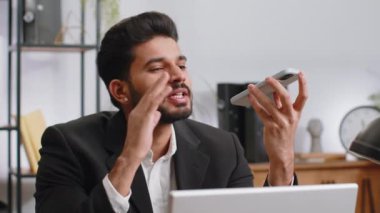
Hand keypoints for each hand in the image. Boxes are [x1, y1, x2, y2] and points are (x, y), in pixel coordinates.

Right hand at [109, 72, 171, 194]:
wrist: (133, 151)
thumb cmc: (140, 142)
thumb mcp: (147, 127)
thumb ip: (152, 119)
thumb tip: (158, 113)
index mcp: (138, 112)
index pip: (148, 98)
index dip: (155, 88)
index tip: (162, 81)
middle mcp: (138, 110)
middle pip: (149, 93)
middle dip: (157, 82)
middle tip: (165, 73)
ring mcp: (140, 113)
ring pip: (151, 96)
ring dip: (160, 85)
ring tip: (167, 76)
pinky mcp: (144, 117)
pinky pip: (153, 104)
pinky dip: (160, 95)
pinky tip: (167, 89)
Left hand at [247, 72, 307, 184]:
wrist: (282, 153)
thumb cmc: (283, 134)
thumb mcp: (286, 118)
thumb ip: (281, 105)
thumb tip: (274, 91)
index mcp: (296, 113)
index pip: (303, 96)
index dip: (303, 84)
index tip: (300, 73)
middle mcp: (290, 117)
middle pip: (285, 97)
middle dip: (276, 85)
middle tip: (268, 78)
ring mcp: (281, 122)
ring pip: (269, 104)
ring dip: (258, 94)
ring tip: (251, 87)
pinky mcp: (271, 127)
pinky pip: (261, 112)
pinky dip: (255, 103)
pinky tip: (250, 97)